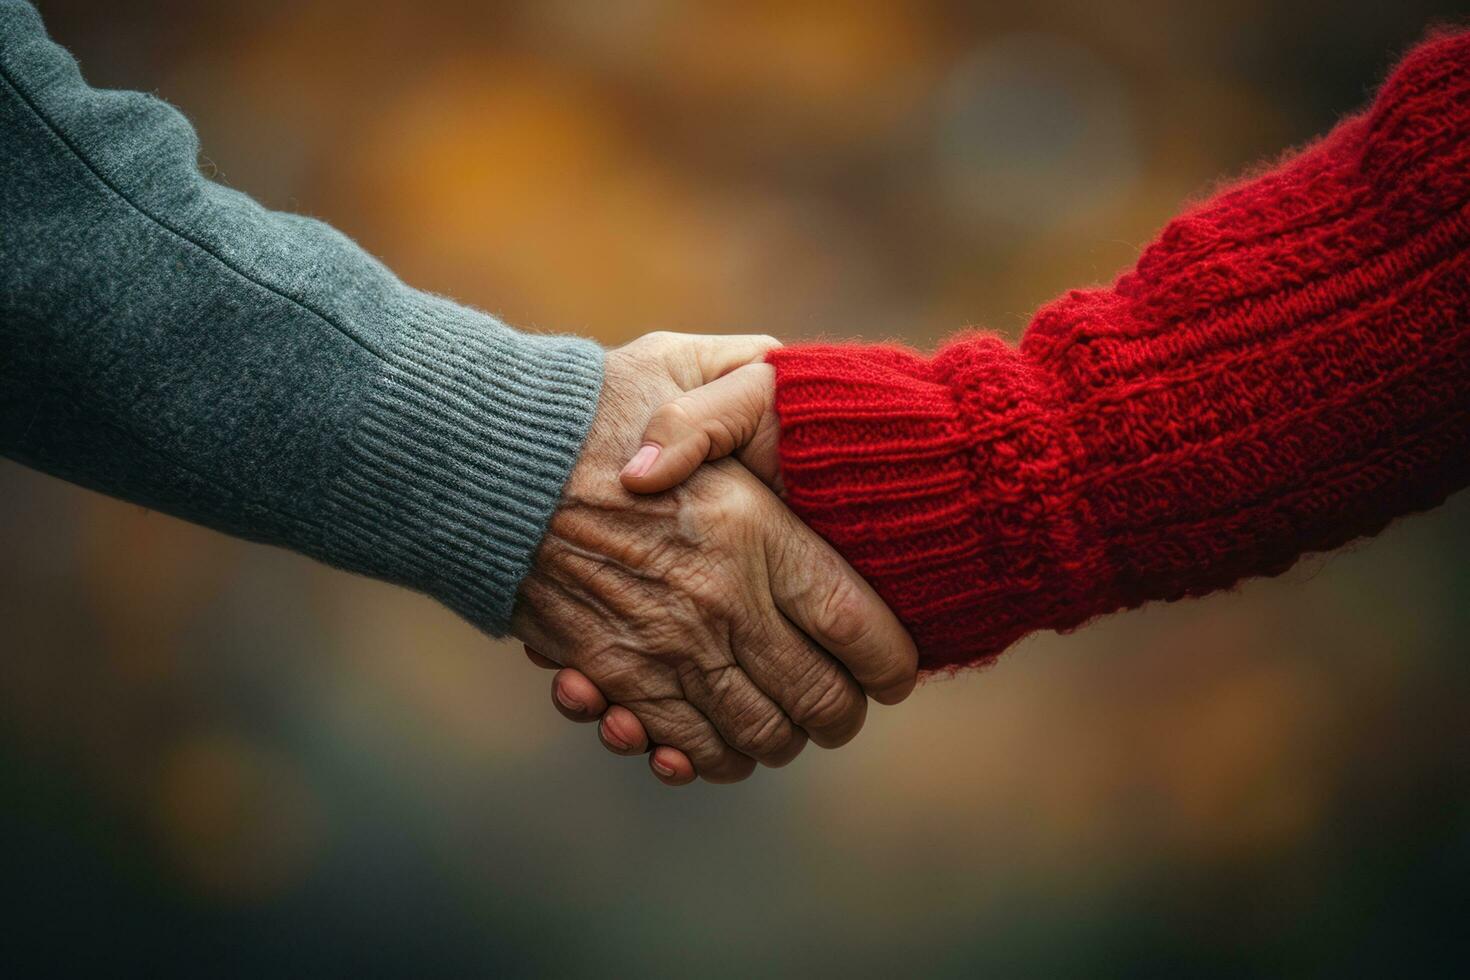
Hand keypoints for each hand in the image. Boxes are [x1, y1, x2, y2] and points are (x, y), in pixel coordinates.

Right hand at [511, 333, 914, 784]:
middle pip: (822, 701)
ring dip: (782, 740)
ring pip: (760, 737)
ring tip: (785, 721)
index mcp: (756, 529)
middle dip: (846, 714)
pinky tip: (719, 739)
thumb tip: (794, 369)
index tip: (896, 666)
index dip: (894, 662)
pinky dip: (712, 758)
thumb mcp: (679, 363)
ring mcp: (668, 647)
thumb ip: (750, 370)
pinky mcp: (616, 676)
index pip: (862, 629)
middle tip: (847, 702)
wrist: (485, 464)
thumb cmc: (589, 409)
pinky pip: (686, 748)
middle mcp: (723, 601)